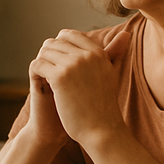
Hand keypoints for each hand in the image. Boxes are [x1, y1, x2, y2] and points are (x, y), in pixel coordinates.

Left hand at [30, 29, 130, 145]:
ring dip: (43, 64)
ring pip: (45, 51)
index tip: (59, 63)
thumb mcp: (111, 74)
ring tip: (48, 79)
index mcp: (98, 53)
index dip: (60, 46)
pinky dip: (37, 73)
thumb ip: (114, 53)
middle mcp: (87, 54)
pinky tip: (44, 85)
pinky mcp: (60, 77)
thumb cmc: (104, 106)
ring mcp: (73, 65)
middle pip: (55, 42)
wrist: (101, 130)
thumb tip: (126, 33)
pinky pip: (38, 64)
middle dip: (49, 56)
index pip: (70, 35)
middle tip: (51, 73)